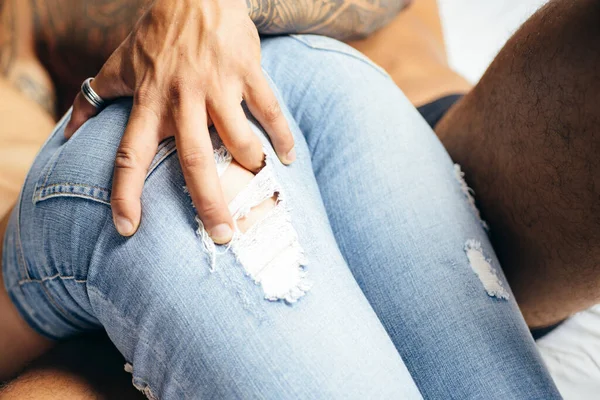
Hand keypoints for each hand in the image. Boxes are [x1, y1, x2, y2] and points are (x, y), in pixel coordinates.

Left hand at [64, 0, 294, 242]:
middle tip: (223, 236)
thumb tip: (67, 134)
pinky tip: (288, 158)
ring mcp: (218, 85)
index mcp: (149, 101)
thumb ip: (92, 99)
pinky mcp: (247, 71)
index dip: (126, 193)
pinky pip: (270, 109)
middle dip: (209, 203)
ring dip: (252, 165)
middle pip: (194, 160)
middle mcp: (182, 98)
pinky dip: (282, 136)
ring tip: (258, 180)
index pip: (130, 154)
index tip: (128, 229)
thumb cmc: (157, 36)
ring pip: (239, 138)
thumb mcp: (119, 64)